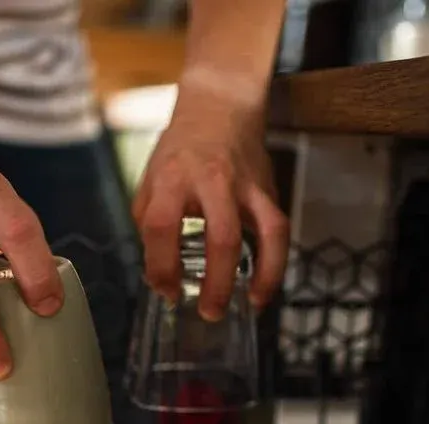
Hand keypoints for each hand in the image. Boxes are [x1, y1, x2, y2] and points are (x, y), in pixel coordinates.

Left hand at [133, 86, 289, 320]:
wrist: (219, 107)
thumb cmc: (180, 150)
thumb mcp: (150, 181)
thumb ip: (150, 225)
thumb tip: (157, 275)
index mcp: (172, 178)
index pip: (161, 227)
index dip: (160, 265)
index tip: (165, 289)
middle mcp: (211, 180)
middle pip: (219, 237)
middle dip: (215, 282)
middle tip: (207, 311)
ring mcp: (245, 185)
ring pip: (261, 233)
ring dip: (256, 276)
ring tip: (244, 305)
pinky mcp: (268, 190)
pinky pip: (279, 232)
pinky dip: (274, 265)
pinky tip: (263, 289)